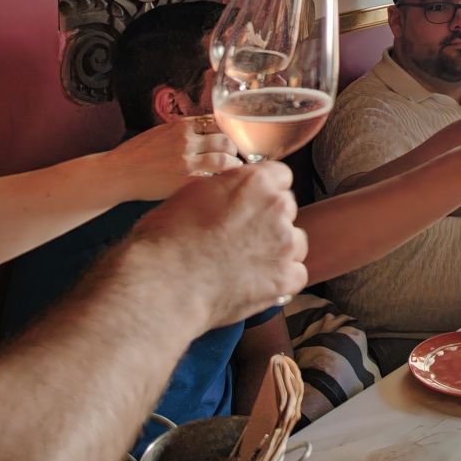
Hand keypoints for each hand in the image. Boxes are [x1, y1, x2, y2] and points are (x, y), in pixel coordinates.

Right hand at [108, 117, 240, 199]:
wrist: (118, 172)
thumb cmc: (137, 154)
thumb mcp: (160, 132)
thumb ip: (183, 131)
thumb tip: (207, 132)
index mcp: (181, 126)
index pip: (217, 124)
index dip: (228, 133)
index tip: (231, 141)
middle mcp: (186, 141)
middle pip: (225, 140)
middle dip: (234, 149)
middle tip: (235, 157)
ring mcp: (186, 162)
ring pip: (224, 159)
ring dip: (234, 165)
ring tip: (234, 170)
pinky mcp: (185, 182)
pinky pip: (213, 179)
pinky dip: (222, 181)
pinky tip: (224, 184)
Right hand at [131, 162, 307, 328]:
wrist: (165, 283)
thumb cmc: (166, 239)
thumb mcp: (191, 194)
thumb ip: (222, 190)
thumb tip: (226, 194)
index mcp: (254, 181)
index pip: (280, 176)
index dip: (263, 191)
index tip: (252, 203)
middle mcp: (276, 208)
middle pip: (286, 209)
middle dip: (268, 220)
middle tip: (242, 237)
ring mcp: (284, 244)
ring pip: (295, 241)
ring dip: (278, 249)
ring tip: (248, 262)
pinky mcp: (285, 278)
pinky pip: (296, 274)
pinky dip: (280, 279)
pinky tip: (257, 282)